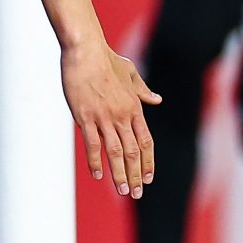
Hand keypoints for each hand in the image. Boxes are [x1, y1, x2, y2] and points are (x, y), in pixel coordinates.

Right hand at [62, 36, 158, 198]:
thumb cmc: (106, 59)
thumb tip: (157, 99)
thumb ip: (143, 90)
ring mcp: (103, 117)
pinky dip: (96, 161)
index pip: (145, 141)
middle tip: (136, 193)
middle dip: (136, 175)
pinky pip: (92, 144)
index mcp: (134, 107)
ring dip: (119, 174)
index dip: (148, 162)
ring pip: (115, 152)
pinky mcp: (85, 117)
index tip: (148, 178)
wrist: (85, 50)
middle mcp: (122, 115)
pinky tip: (98, 175)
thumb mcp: (130, 73)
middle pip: (132, 152)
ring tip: (123, 190)